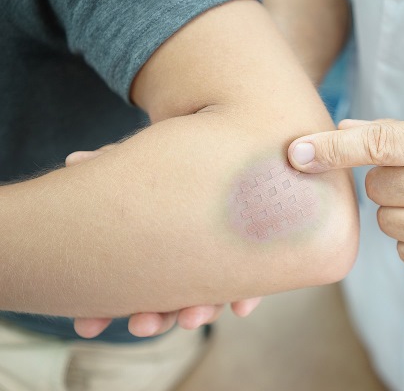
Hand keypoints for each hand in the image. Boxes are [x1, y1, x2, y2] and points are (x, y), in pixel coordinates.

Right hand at [66, 145, 261, 337]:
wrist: (222, 153)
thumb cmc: (175, 164)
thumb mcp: (145, 163)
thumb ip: (116, 166)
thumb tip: (76, 162)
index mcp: (152, 252)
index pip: (125, 290)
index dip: (104, 312)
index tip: (87, 325)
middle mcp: (183, 266)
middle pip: (166, 305)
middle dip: (154, 320)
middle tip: (141, 325)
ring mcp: (215, 267)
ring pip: (207, 301)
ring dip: (199, 313)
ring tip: (190, 319)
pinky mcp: (250, 261)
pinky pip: (251, 285)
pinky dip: (247, 297)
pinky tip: (241, 308)